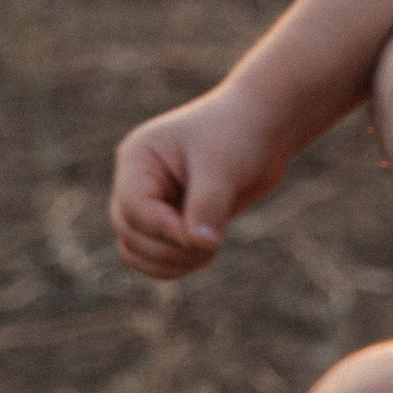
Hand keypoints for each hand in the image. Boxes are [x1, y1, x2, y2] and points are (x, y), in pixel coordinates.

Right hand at [111, 83, 293, 279]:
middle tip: (210, 246)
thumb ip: (208, 205)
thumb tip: (201, 245)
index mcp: (138, 159)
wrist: (263, 128)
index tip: (201, 236)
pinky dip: (176, 264)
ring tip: (208, 252)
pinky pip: (156, 257)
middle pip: (129, 234)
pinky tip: (206, 253)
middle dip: (168, 249)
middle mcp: (137, 183)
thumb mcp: (223, 167)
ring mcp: (152, 204)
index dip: (163, 228)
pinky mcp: (170, 221)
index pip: (133, 207)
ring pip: (136, 251)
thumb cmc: (239, 134)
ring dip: (170, 262)